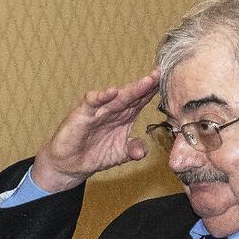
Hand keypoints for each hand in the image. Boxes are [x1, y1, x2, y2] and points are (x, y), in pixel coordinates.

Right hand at [32, 69, 160, 192]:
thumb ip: (133, 150)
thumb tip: (142, 152)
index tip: (168, 83)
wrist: (71, 164)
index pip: (141, 100)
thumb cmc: (95, 154)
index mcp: (125, 116)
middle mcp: (113, 110)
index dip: (153, 92)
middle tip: (160, 74)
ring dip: (131, 89)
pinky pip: (92, 102)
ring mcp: (98, 110)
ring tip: (146, 81)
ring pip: (116, 97)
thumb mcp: (119, 155)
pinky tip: (111, 92)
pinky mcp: (82, 114)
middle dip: (146, 85)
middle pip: (132, 95)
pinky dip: (101, 97)